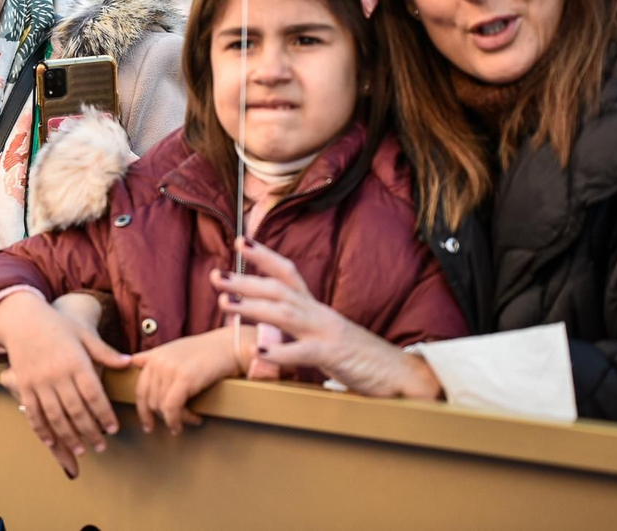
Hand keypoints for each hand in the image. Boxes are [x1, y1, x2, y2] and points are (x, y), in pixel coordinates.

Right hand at [0, 291, 130, 478]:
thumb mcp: (83, 334)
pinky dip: (42, 430)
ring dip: (69, 437)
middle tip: (101, 446)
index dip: (104, 414)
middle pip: (76, 410)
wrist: (22, 319)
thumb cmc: (57, 325)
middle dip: (90, 432)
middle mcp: (57, 374)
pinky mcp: (24, 386)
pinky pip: (33, 413)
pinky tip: (51, 442)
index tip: (113, 428)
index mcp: (76, 362)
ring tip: (81, 450)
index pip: (94, 394)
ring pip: (55, 416)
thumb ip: (105, 352)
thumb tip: (129, 362)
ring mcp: (39, 382)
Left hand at [130, 327, 247, 435]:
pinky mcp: (184, 378)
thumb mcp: (175, 349)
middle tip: (176, 425)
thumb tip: (133, 361)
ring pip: (162, 407)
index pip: (140, 389)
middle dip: (163, 417)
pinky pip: (172, 408)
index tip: (149, 425)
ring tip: (191, 420)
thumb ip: (154, 356)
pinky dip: (179, 420)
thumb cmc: (206, 350)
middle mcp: (158, 362)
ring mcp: (170, 369)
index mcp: (154, 356)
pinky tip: (194, 420)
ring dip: (176, 419)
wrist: (230, 346)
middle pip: (151, 401)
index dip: (143, 411)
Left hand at [212, 238, 440, 399]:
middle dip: (245, 280)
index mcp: (317, 308)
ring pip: (285, 313)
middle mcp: (320, 314)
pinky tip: (259, 352)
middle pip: (279, 288)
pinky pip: (304, 352)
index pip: (288, 273)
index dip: (263, 256)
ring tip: (224, 304)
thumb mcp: (326, 340)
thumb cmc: (362, 359)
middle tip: (214, 276)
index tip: (238, 241)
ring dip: (252, 307)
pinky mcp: (334, 356)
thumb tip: (270, 335)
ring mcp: (327, 333)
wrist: (401, 375)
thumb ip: (301, 333)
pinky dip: (280, 352)